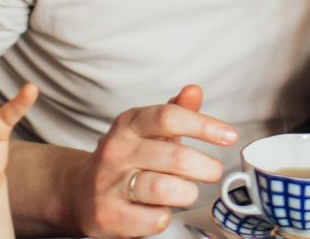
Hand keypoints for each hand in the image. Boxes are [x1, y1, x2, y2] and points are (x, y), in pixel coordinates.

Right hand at [73, 85, 237, 238]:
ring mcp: (109, 183)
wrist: (79, 192)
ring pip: (164, 188)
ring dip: (187, 192)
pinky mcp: (107, 214)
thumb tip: (194, 90)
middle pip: (174, 156)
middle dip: (205, 167)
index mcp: (129, 123)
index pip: (169, 117)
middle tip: (214, 172)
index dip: (204, 126)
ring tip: (188, 192)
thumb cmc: (127, 159)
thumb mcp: (148, 130)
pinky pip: (152, 218)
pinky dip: (165, 215)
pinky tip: (163, 210)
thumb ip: (175, 111)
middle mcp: (117, 150)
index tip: (230, 136)